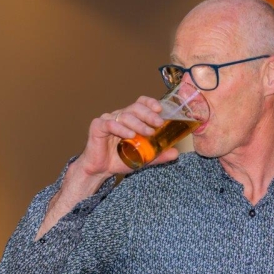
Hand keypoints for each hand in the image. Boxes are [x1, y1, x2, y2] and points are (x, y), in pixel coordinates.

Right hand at [36, 95, 180, 238]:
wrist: (100, 170)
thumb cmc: (119, 159)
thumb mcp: (143, 157)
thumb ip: (158, 155)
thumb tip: (175, 153)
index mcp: (131, 118)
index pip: (141, 103)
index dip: (150, 103)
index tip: (160, 110)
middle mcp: (120, 116)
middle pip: (135, 107)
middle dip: (149, 114)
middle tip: (158, 124)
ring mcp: (108, 119)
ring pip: (125, 115)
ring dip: (138, 123)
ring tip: (147, 133)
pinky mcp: (97, 126)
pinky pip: (110, 123)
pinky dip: (121, 128)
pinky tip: (129, 135)